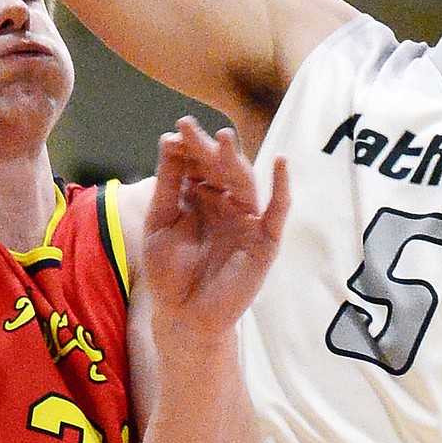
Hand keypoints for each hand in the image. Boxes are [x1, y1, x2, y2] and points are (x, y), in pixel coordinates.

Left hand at [143, 117, 288, 338]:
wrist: (183, 316)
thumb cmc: (169, 271)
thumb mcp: (159, 222)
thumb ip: (167, 184)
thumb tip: (168, 140)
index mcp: (199, 196)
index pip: (196, 164)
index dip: (188, 147)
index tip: (176, 131)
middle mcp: (225, 202)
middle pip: (219, 168)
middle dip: (206, 147)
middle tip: (191, 127)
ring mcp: (246, 219)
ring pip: (244, 182)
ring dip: (235, 159)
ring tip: (224, 137)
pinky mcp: (265, 239)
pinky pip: (277, 210)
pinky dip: (282, 187)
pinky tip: (281, 163)